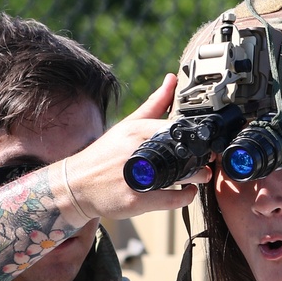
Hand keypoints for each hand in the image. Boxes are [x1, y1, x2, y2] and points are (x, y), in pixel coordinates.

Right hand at [60, 74, 211, 223]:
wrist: (76, 186)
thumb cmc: (104, 156)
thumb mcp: (126, 126)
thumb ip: (153, 105)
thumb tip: (171, 80)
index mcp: (135, 131)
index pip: (176, 128)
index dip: (196, 136)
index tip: (204, 141)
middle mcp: (135, 152)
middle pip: (182, 153)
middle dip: (200, 158)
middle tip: (205, 160)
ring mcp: (135, 178)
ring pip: (180, 177)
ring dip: (196, 177)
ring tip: (199, 176)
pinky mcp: (135, 200)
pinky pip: (171, 200)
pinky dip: (185, 197)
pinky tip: (186, 192)